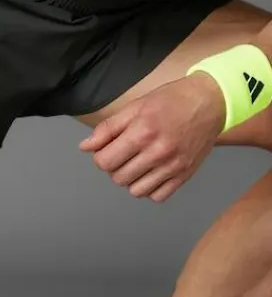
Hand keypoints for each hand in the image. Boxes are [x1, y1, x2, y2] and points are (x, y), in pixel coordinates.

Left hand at [79, 73, 225, 202]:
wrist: (210, 102)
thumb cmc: (171, 100)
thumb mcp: (135, 106)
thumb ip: (108, 128)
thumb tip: (85, 147)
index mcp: (142, 133)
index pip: (105, 162)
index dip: (100, 156)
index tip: (107, 148)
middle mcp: (158, 153)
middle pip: (118, 178)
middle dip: (114, 167)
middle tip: (124, 153)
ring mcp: (173, 167)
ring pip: (136, 191)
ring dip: (131, 179)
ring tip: (137, 163)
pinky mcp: (185, 175)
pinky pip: (158, 196)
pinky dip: (150, 188)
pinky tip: (152, 172)